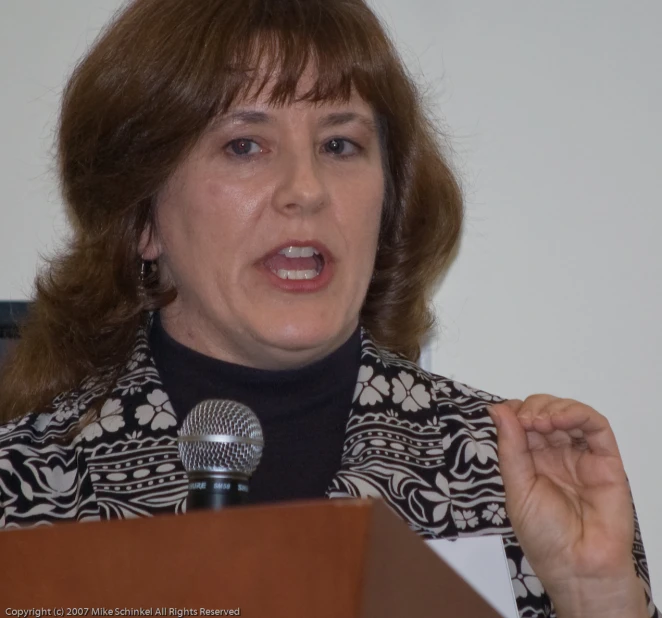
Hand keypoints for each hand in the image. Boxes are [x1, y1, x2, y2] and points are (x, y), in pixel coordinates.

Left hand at [489, 396, 647, 617]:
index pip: (523, 422)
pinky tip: (560, 419)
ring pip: (570, 413)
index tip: (507, 414)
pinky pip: (597, 427)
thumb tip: (497, 409)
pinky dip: (578, 414)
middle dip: (532, 408)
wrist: (578, 567)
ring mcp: (581, 455)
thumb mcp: (517, 488)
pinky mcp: (606, 460)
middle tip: (526, 421)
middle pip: (545, 412)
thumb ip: (510, 448)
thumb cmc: (545, 536)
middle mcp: (556, 454)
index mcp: (532, 461)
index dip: (515, 412)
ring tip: (540, 421)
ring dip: (553, 407)